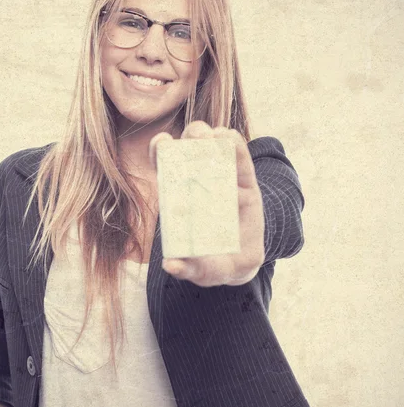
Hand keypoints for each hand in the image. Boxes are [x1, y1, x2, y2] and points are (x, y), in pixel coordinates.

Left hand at [149, 121, 264, 286]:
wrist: (242, 265)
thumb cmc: (215, 264)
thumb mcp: (203, 270)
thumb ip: (188, 268)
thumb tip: (171, 265)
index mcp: (181, 197)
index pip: (167, 167)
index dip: (160, 152)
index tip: (160, 142)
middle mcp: (200, 183)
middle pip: (191, 149)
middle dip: (190, 137)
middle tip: (192, 140)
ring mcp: (225, 179)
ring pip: (215, 146)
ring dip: (211, 136)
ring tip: (211, 136)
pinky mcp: (247, 183)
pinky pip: (240, 158)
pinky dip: (234, 145)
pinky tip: (227, 139)